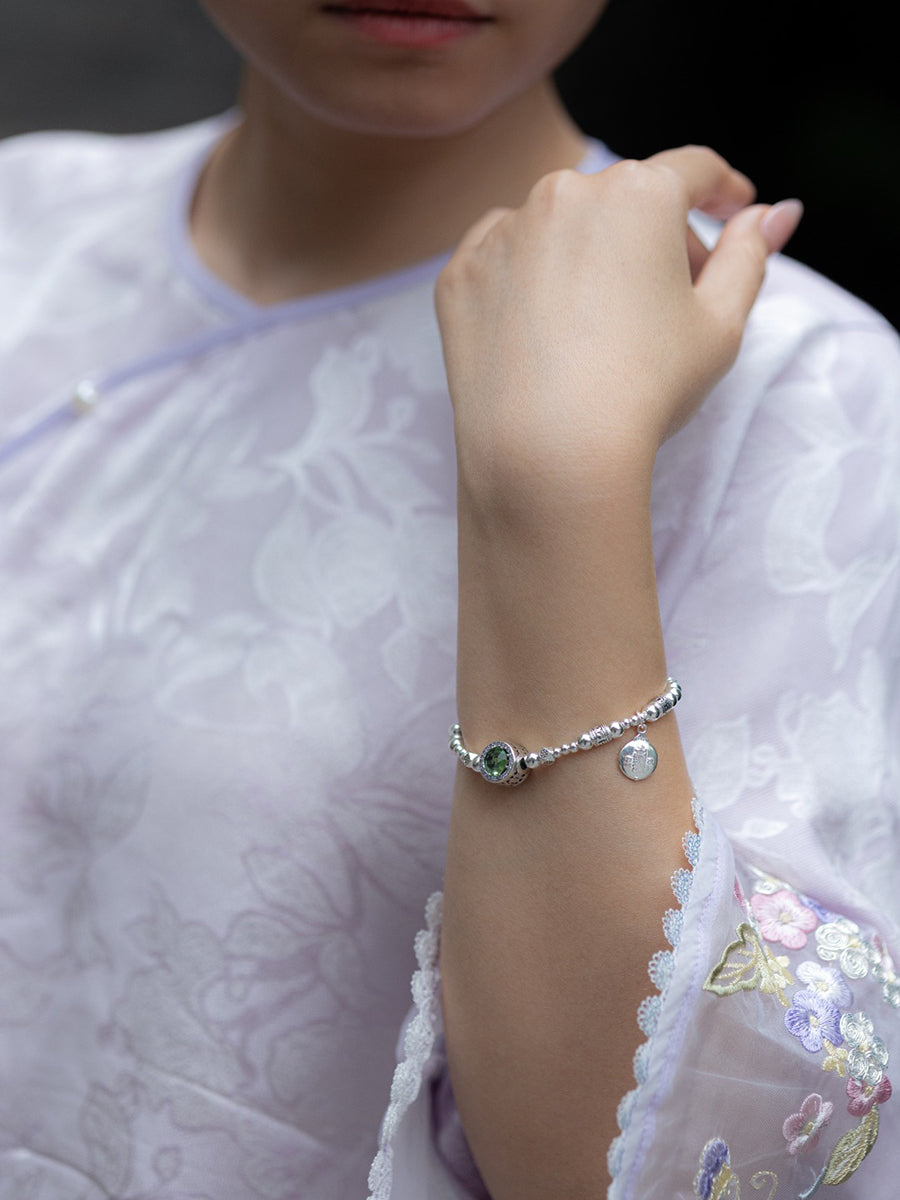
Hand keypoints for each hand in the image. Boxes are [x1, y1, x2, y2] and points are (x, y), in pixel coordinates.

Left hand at [436, 146, 801, 510]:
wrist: (547, 453)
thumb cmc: (645, 390)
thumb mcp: (721, 325)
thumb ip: (749, 256)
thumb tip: (769, 215)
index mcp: (639, 192)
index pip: (693, 171)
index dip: (721, 191)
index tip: (730, 211)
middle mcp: (564, 192)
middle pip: (624, 200)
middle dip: (655, 238)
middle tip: (672, 299)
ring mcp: (503, 231)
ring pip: (559, 227)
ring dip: (587, 255)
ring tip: (602, 326)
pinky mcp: (460, 275)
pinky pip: (503, 259)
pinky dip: (527, 281)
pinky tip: (546, 331)